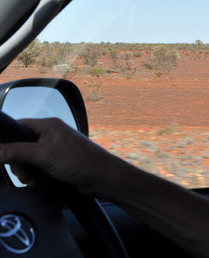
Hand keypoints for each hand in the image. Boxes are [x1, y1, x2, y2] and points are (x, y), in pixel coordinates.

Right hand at [0, 118, 128, 196]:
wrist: (101, 178)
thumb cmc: (80, 160)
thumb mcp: (43, 155)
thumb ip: (16, 152)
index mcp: (49, 125)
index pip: (19, 126)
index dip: (8, 141)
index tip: (3, 156)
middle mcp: (52, 134)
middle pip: (21, 145)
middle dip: (18, 162)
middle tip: (23, 174)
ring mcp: (56, 148)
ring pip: (29, 158)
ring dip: (26, 171)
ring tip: (31, 180)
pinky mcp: (59, 162)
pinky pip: (38, 166)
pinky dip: (35, 175)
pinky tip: (37, 182)